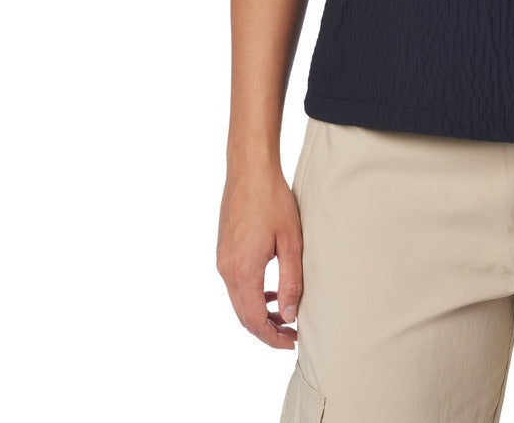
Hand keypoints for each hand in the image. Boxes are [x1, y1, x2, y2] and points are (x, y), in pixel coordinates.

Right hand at [216, 165, 304, 349]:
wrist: (249, 170)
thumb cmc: (273, 200)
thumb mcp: (291, 241)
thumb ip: (290, 281)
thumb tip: (289, 315)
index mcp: (243, 270)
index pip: (253, 320)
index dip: (272, 337)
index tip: (291, 342)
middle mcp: (226, 270)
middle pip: (243, 315)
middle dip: (266, 329)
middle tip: (291, 334)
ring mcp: (222, 260)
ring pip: (238, 301)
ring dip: (259, 312)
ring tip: (284, 315)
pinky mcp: (223, 251)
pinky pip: (235, 284)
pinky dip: (251, 295)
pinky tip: (270, 291)